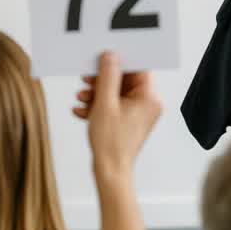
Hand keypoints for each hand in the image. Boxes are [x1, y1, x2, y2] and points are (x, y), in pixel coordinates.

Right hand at [74, 52, 162, 180]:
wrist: (110, 173)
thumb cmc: (112, 144)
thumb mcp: (105, 104)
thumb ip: (108, 77)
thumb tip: (110, 56)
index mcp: (149, 98)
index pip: (139, 69)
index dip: (120, 61)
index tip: (104, 58)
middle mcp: (147, 105)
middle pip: (125, 81)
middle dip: (103, 80)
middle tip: (87, 78)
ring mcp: (137, 114)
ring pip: (116, 94)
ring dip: (96, 93)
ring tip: (81, 97)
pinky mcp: (127, 122)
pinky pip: (113, 107)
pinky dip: (97, 107)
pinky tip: (81, 110)